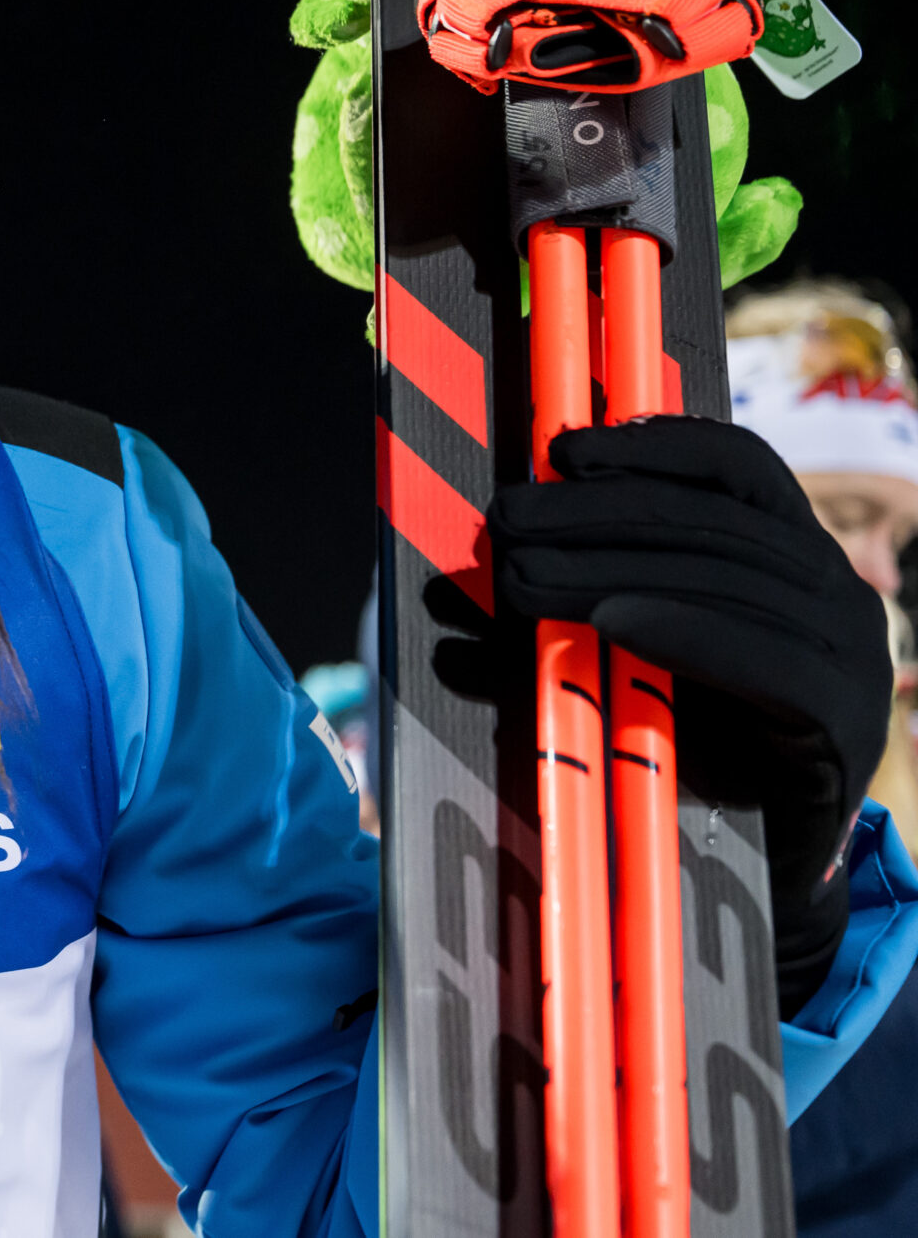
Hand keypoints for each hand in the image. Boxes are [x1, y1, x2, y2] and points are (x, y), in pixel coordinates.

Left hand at [489, 415, 893, 1013]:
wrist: (745, 875)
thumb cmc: (676, 748)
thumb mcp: (623, 653)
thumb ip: (579, 596)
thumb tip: (468, 570)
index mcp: (794, 555)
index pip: (737, 469)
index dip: (651, 446)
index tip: (559, 452)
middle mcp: (836, 591)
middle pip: (715, 521)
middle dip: (597, 512)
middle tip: (502, 520)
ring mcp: (852, 655)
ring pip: (729, 580)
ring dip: (612, 567)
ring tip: (521, 574)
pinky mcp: (845, 721)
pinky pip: (767, 659)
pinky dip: (682, 629)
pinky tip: (610, 620)